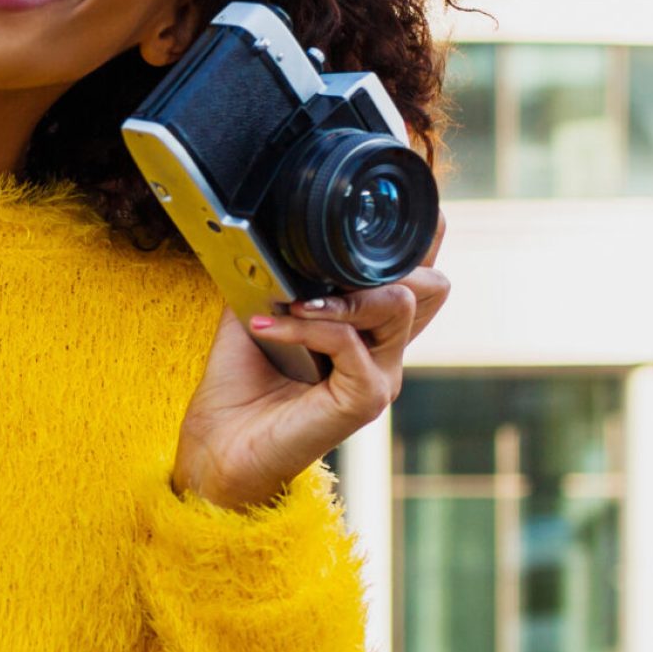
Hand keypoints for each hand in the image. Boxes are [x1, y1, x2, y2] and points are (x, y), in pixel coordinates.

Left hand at [171, 213, 449, 510]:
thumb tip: (272, 227)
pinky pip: (351, 342)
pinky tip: (271, 325)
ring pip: (399, 303)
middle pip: (433, 283)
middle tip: (324, 266)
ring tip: (293, 301)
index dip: (419, 234)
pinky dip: (309, 325)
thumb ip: (278, 271)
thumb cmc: (239, 386)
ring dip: (342, 293)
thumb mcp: (258, 308)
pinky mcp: (366, 399)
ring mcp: (381, 375)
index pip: (420, 271)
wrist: (220, 446)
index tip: (375, 206)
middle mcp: (386, 350)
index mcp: (369, 328)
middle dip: (385, 258)